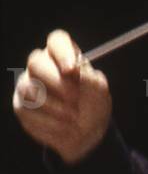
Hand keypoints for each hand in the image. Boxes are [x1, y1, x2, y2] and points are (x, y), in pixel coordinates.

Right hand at [13, 30, 112, 164]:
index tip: (72, 70)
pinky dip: (49, 121)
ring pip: (29, 87)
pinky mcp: (22, 106)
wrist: (87, 132)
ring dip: (55, 106)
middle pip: (36, 61)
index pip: (57, 41)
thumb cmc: (93, 104)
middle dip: (56, 81)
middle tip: (74, 98)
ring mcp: (28, 85)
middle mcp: (43, 66)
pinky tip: (64, 126)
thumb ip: (89, 78)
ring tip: (74, 117)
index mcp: (65, 55)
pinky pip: (27, 110)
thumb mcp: (99, 91)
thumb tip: (75, 70)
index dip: (62, 52)